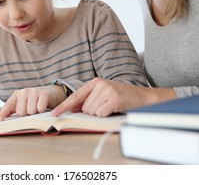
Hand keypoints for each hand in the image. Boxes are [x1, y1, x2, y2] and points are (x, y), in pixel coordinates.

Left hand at [0, 85, 65, 120]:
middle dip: (27, 114)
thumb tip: (2, 118)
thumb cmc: (36, 100)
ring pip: (30, 111)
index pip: (8, 105)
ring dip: (35, 112)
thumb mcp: (24, 104)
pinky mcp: (43, 93)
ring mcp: (33, 91)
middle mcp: (24, 92)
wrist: (51, 93)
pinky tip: (44, 106)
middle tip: (31, 110)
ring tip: (37, 108)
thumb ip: (14, 110)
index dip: (3, 113)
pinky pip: (40, 108)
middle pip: (21, 112)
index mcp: (17, 95)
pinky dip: (42, 110)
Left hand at [51, 78, 171, 116]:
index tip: (54, 114)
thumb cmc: (123, 98)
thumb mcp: (104, 94)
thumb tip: (73, 109)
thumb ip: (89, 99)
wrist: (144, 97)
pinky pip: (101, 114)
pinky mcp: (113, 99)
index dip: (64, 106)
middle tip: (107, 107)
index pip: (76, 96)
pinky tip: (115, 109)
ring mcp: (106, 91)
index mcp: (95, 82)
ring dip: (101, 114)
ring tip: (112, 107)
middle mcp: (99, 84)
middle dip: (93, 112)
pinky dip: (107, 115)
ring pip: (92, 112)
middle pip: (84, 107)